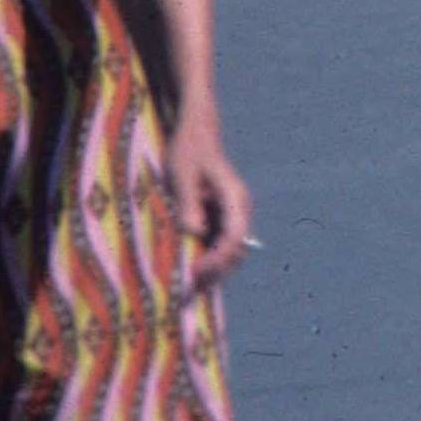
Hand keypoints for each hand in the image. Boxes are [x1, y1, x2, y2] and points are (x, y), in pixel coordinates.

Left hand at [168, 113, 251, 280]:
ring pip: (228, 251)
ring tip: (187, 286)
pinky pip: (217, 245)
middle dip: (217, 271)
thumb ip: (189, 203)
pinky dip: (206, 260)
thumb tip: (195, 233)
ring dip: (212, 270)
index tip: (195, 271)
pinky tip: (186, 270)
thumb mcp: (183, 175)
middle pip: (236, 250)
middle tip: (189, 287)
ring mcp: (229, 215)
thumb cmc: (188, 151)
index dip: (218, 258)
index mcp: (234, 198)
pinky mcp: (217, 217)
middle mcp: (237, 209)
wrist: (195, 133)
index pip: (235, 236)